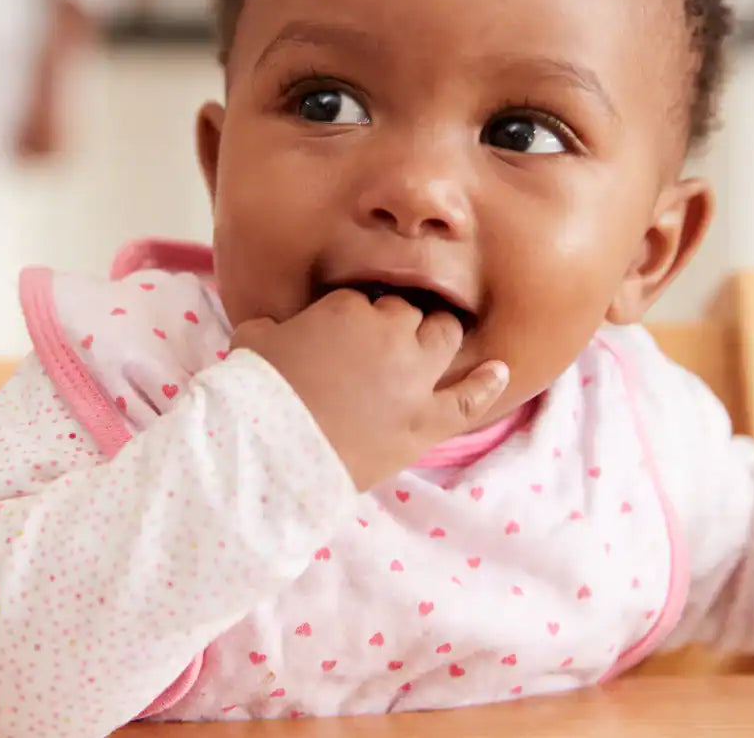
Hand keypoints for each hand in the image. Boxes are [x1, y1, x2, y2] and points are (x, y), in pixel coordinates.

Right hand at [232, 290, 508, 490]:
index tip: (340, 337)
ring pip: (443, 338)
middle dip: (396, 324)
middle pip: (408, 314)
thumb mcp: (253, 340)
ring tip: (427, 348)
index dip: (353, 319)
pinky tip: (499, 370)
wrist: (269, 453)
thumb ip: (274, 325)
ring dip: (436, 339)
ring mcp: (413, 378)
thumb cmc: (255, 393)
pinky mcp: (424, 422)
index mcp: (347, 308)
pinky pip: (468, 399)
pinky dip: (486, 383)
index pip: (362, 300)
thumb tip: (273, 328)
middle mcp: (390, 333)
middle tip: (379, 349)